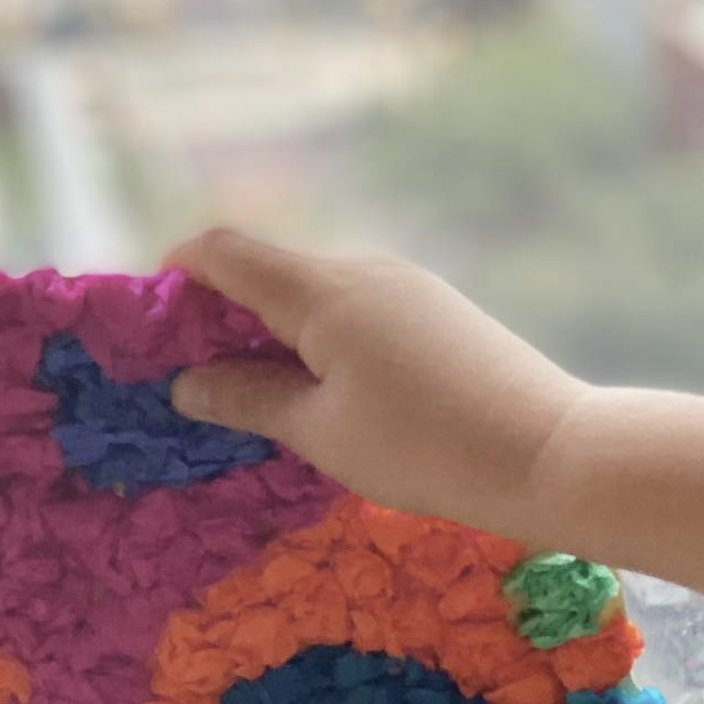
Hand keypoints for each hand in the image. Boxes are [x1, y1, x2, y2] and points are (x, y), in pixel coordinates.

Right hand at [167, 229, 584, 537]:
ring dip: (269, 327)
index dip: (175, 276)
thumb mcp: (319, 432)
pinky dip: (314, 334)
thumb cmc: (422, 447)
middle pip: (264, 267)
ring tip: (257, 393)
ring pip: (309, 288)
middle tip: (196, 376)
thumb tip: (187, 383)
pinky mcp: (430, 308)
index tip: (152, 327)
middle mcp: (358, 269)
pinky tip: (321, 390)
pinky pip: (349, 305)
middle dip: (217, 312)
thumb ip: (247, 398)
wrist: (551, 453)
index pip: (222, 250)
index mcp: (320, 290)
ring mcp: (401, 284)